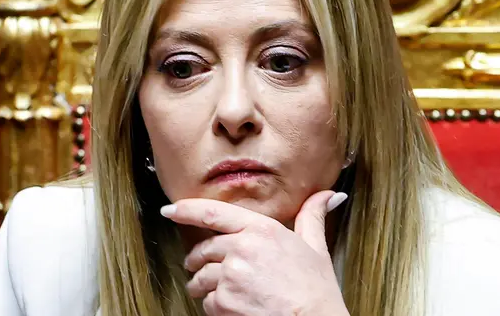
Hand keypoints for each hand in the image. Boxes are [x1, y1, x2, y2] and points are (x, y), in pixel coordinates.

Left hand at [160, 191, 349, 315]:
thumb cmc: (315, 289)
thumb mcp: (316, 246)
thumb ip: (312, 216)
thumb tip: (328, 195)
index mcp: (262, 229)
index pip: (213, 213)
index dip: (187, 210)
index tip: (170, 210)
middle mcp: (242, 247)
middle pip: (203, 249)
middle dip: (200, 260)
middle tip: (207, 268)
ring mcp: (230, 275)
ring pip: (200, 278)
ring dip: (205, 285)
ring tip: (225, 292)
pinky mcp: (223, 302)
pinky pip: (206, 302)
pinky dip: (215, 306)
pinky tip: (235, 306)